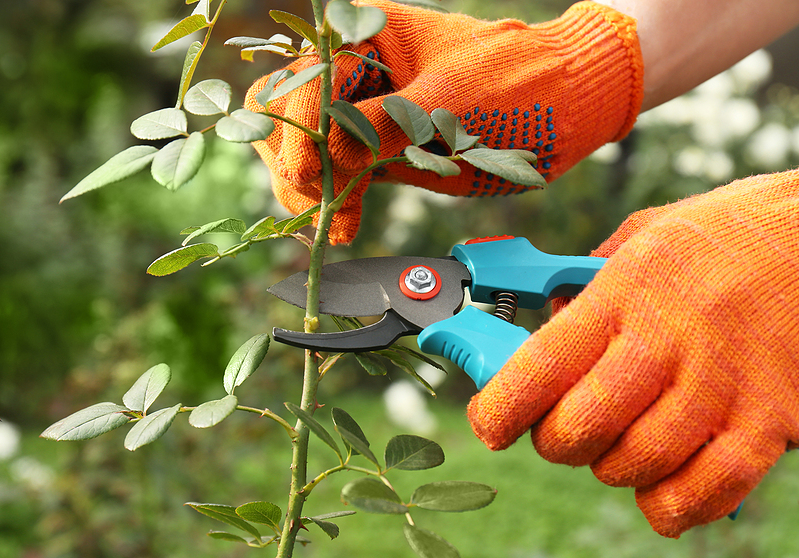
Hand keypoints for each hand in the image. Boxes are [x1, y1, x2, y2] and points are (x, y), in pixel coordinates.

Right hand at [245, 0, 642, 242]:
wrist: (567, 108)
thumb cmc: (517, 87)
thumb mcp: (448, 104)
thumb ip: (380, 128)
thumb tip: (321, 159)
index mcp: (365, 34)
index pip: (301, 82)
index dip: (300, 130)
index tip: (314, 176)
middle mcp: (353, 71)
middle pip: (285, 115)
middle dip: (295, 162)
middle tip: (321, 202)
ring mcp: (363, 112)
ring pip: (301, 150)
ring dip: (309, 190)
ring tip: (337, 223)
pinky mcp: (376, 150)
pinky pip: (334, 174)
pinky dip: (333, 201)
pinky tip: (345, 227)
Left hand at [467, 169, 798, 536]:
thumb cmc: (731, 232)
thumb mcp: (649, 233)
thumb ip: (590, 283)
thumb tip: (543, 326)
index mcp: (630, 287)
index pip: (541, 366)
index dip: (500, 408)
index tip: (488, 422)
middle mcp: (672, 339)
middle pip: (582, 427)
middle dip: (553, 440)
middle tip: (556, 428)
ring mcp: (726, 384)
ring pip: (637, 464)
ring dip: (609, 467)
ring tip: (615, 443)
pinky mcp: (774, 420)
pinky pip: (709, 490)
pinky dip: (671, 506)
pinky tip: (658, 489)